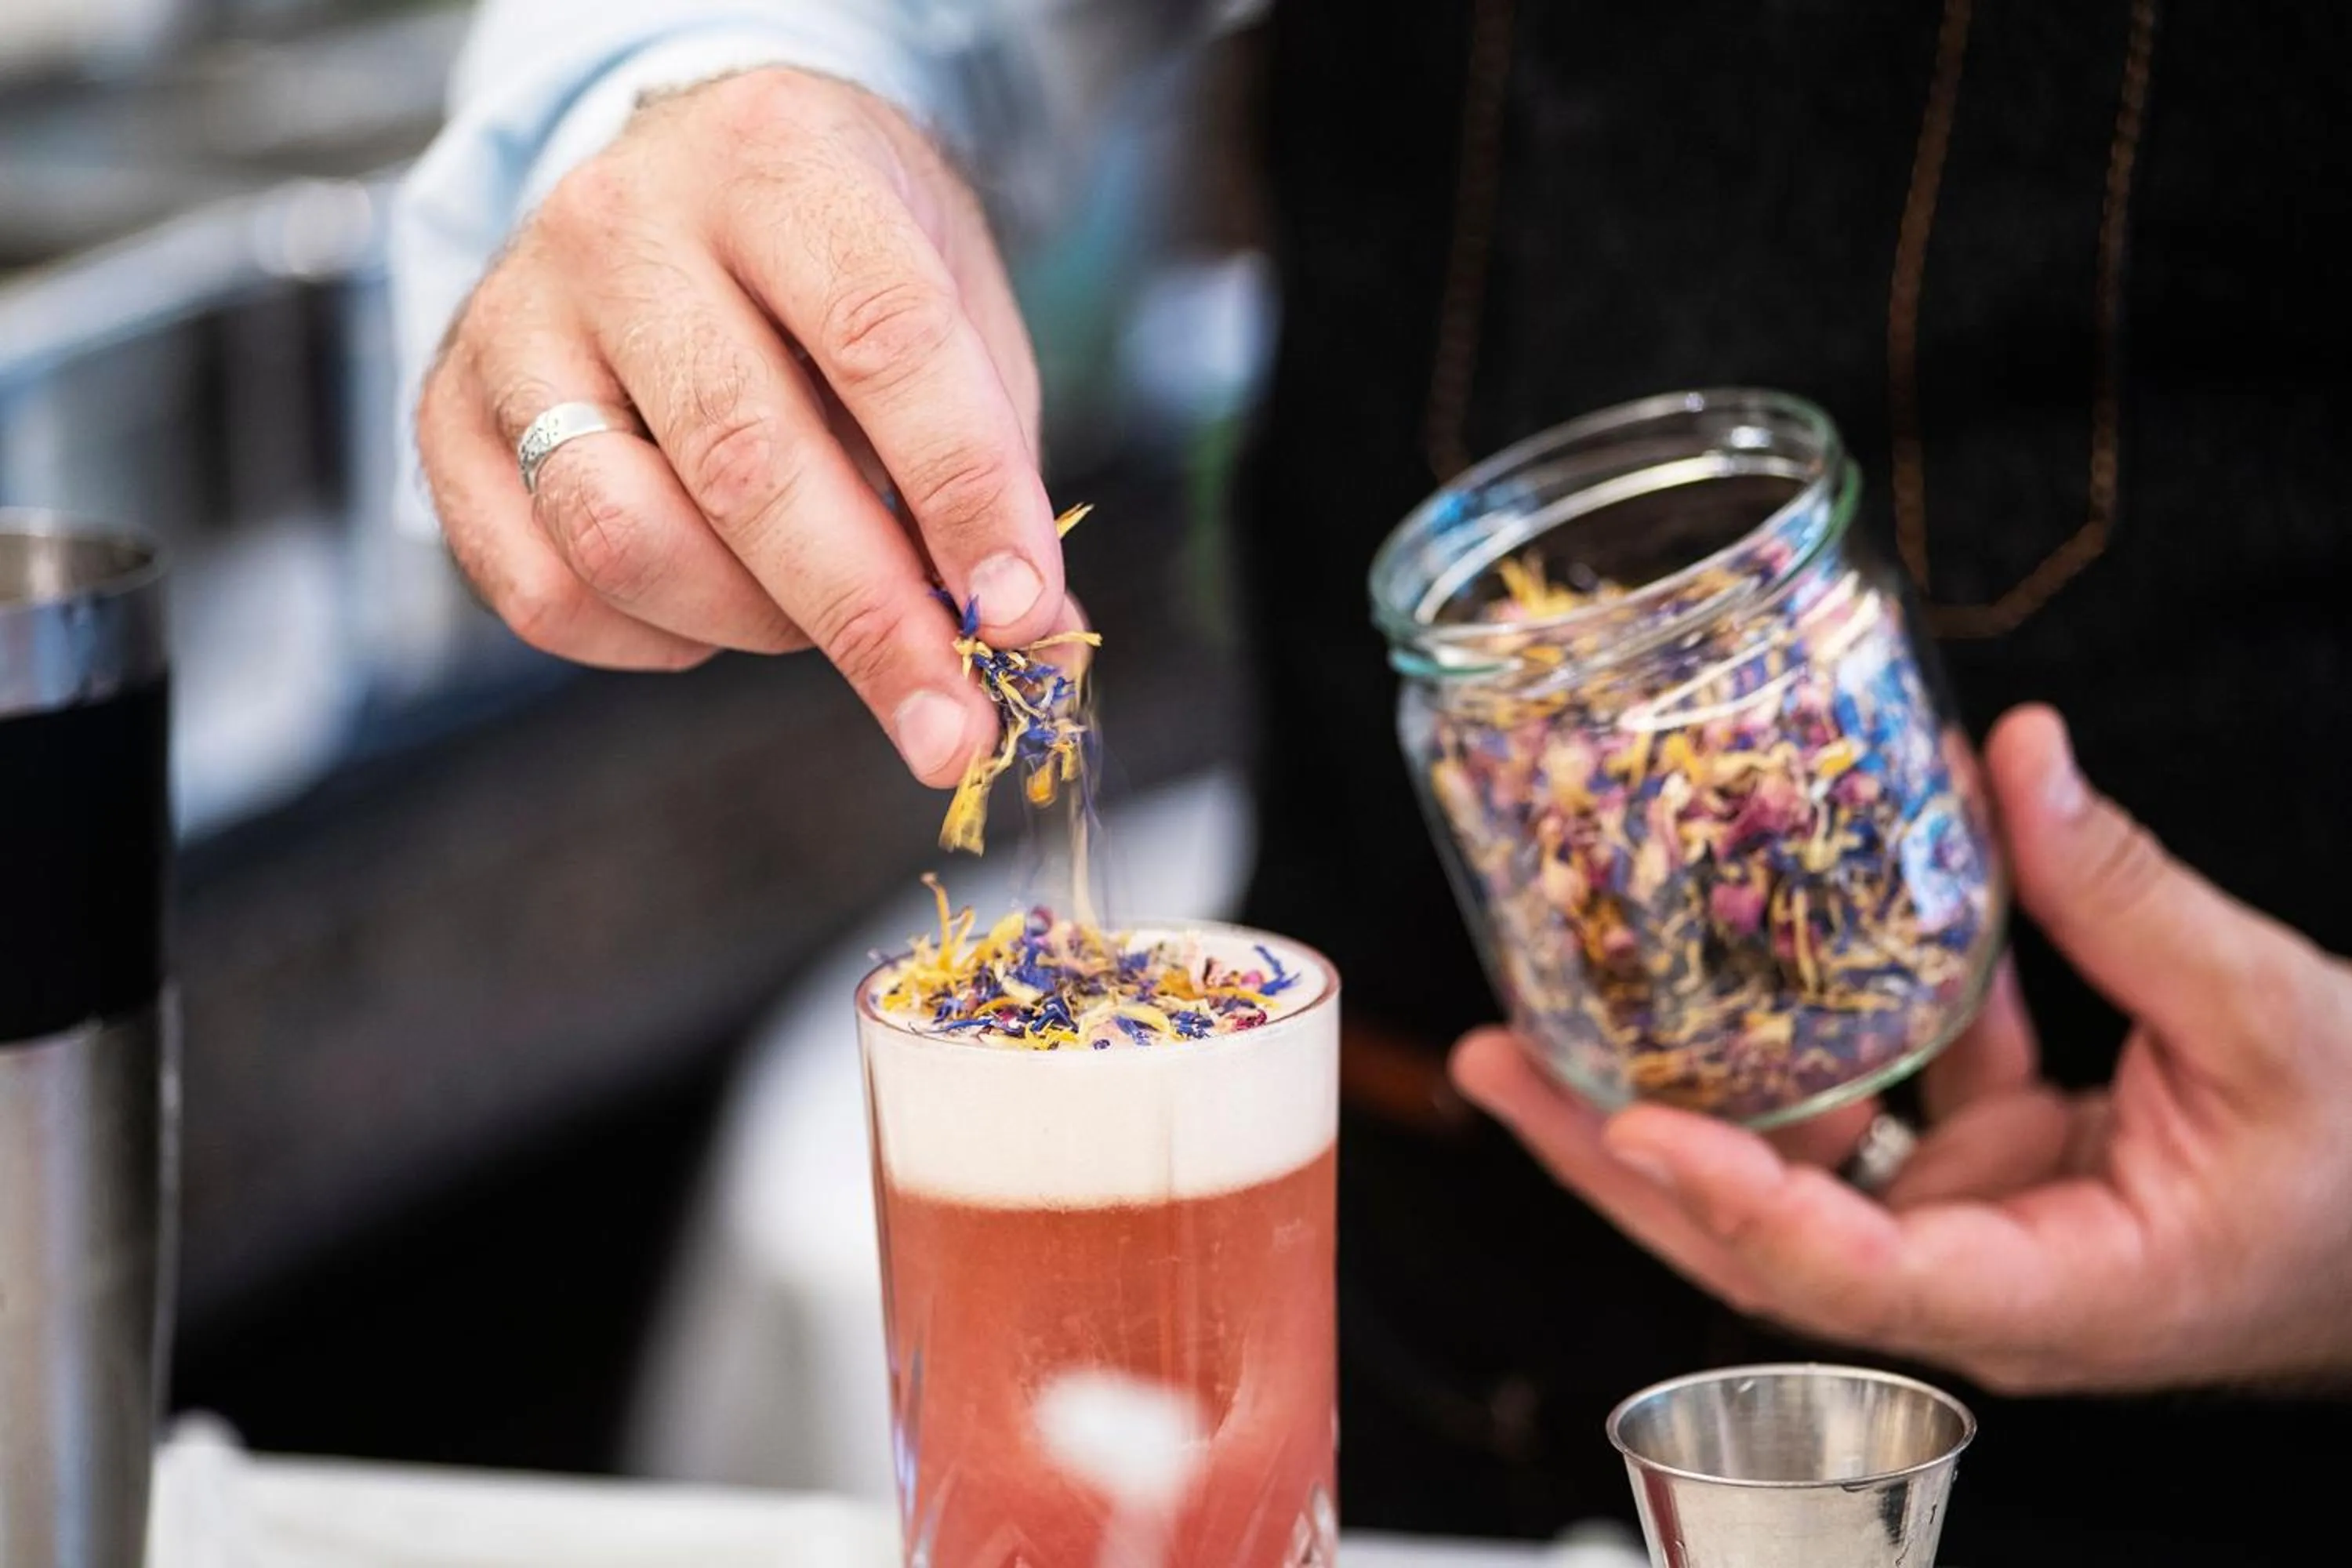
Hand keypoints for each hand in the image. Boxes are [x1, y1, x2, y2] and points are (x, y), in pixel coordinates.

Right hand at [415, 67, 1068, 783]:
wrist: (690, 178)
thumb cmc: (843, 263)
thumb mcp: (952, 307)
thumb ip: (990, 462)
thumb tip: (1026, 634)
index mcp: (776, 156)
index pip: (881, 338)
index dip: (962, 492)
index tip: (1022, 615)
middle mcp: (621, 221)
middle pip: (745, 461)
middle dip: (868, 619)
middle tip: (952, 727)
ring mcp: (514, 316)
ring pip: (623, 536)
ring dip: (753, 624)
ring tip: (822, 614)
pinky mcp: (446, 413)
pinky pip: (543, 590)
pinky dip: (650, 642)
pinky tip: (712, 607)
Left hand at [1452, 704, 2351, 1394]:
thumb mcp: (2273, 1019)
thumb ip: (2131, 897)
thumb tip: (2021, 757)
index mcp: (2054, 1294)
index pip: (1854, 1273)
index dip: (1730, 1198)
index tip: (1624, 1121)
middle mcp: (1983, 1280)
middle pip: (1761, 1237)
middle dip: (1615, 1159)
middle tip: (1496, 1065)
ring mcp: (1975, 1225)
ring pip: (1795, 1171)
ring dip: (1685, 1088)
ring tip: (1559, 1008)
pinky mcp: (1989, 1171)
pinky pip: (1878, 1105)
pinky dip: (1824, 1029)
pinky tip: (1760, 943)